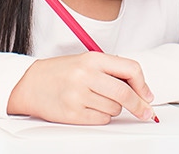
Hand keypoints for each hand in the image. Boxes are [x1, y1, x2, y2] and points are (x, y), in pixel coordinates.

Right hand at [6, 52, 156, 124]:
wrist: (29, 83)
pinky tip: (89, 108)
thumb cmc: (60, 73)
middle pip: (125, 94)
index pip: (130, 69)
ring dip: (113, 109)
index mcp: (92, 58)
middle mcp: (86, 75)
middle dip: (139, 105)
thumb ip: (111, 71)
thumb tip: (140, 90)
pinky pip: (101, 120)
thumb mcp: (86, 62)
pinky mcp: (72, 113)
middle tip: (146, 111)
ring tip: (97, 100)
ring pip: (114, 109)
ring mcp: (78, 95)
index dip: (143, 85)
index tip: (148, 95)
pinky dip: (101, 117)